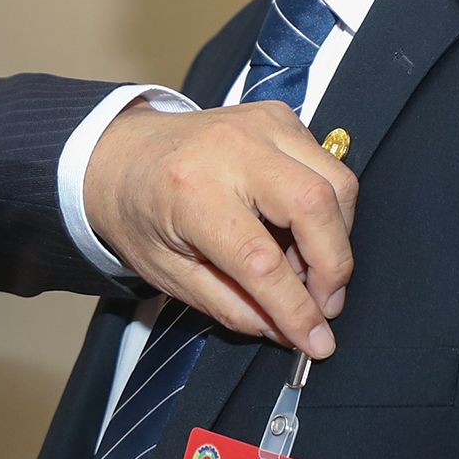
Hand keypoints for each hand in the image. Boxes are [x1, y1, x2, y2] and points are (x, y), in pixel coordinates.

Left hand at [81, 100, 357, 356]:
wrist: (121, 153)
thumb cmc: (139, 214)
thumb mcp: (168, 274)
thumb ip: (230, 307)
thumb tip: (288, 331)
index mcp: (190, 190)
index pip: (261, 258)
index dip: (296, 308)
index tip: (316, 342)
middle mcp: (230, 148)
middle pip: (315, 206)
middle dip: (333, 268)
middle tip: (324, 305)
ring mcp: (260, 124)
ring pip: (336, 182)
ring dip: (336, 238)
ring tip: (307, 269)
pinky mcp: (280, 115)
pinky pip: (328, 164)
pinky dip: (328, 207)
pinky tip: (299, 231)